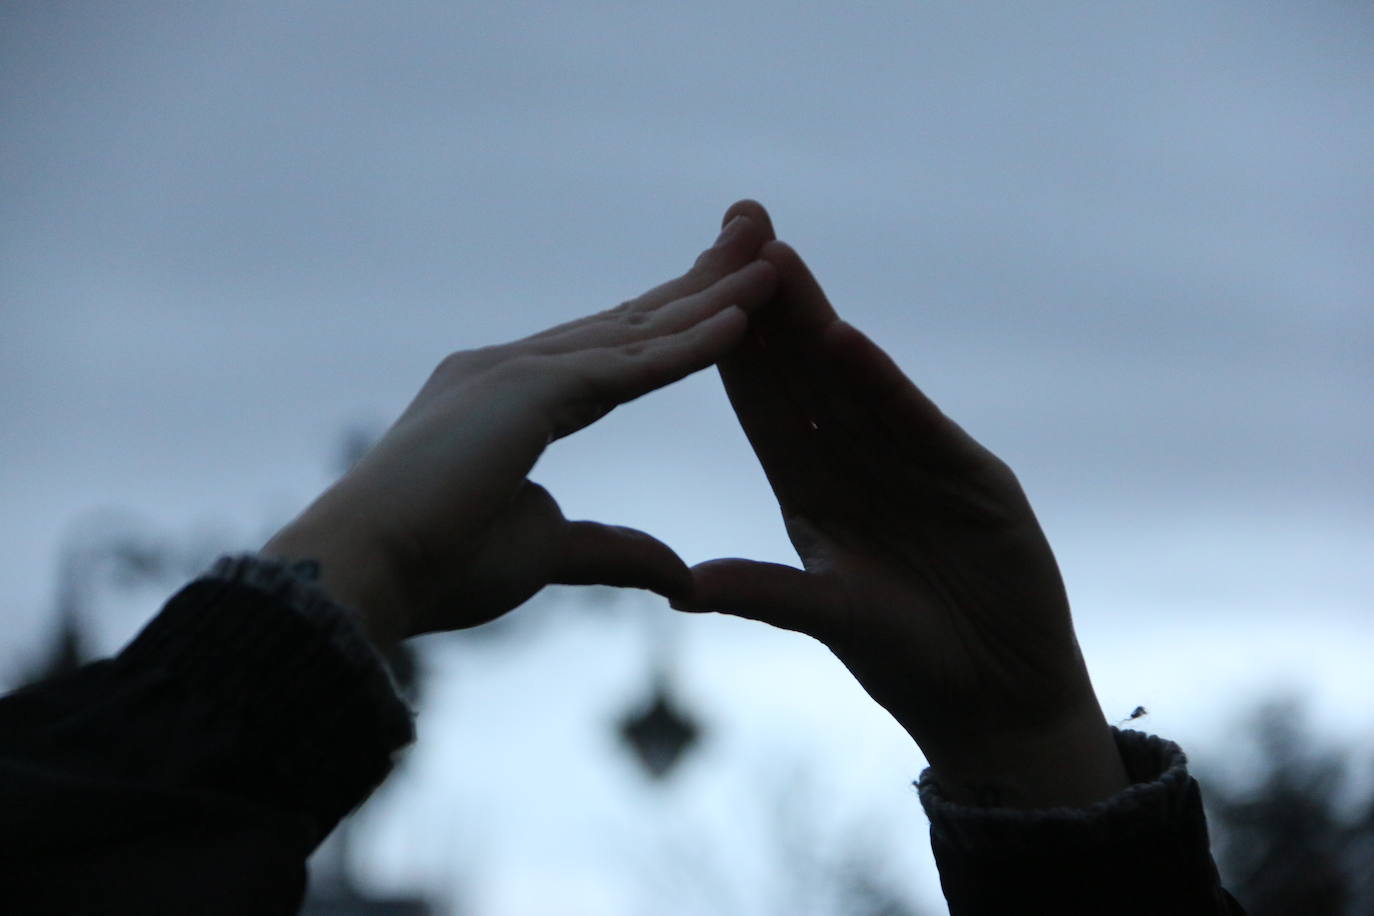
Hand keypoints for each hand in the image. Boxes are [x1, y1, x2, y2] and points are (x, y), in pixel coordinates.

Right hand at [264, 214, 776, 645]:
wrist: (363, 576)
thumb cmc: (436, 566)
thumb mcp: (550, 553)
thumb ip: (615, 550)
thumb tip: (678, 574)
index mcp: (510, 397)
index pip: (612, 351)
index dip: (672, 322)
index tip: (727, 299)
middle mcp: (512, 367)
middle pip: (630, 320)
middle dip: (699, 283)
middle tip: (760, 243)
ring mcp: (516, 371)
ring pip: (636, 331)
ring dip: (709, 297)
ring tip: (772, 262)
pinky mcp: (525, 392)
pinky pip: (625, 368)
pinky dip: (686, 346)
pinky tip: (740, 323)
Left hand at [675, 201, 1127, 807]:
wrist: (1001, 691)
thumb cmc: (910, 660)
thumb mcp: (832, 618)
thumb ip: (766, 595)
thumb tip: (681, 588)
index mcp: (811, 489)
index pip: (760, 402)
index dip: (726, 343)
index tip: (683, 283)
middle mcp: (857, 461)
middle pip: (801, 367)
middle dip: (766, 297)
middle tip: (734, 220)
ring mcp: (914, 461)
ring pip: (853, 378)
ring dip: (813, 317)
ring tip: (775, 253)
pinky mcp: (969, 474)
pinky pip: (912, 421)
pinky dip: (878, 384)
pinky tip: (842, 341)